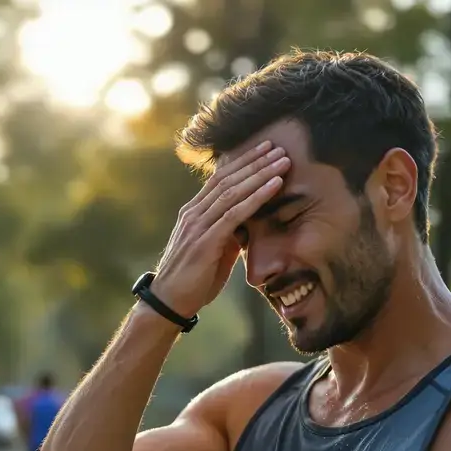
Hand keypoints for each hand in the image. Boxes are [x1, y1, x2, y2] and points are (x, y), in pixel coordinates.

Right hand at [150, 140, 290, 317]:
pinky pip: (235, 212)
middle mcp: (194, 213)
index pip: (220, 179)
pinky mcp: (205, 240)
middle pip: (228, 178)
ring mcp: (198, 225)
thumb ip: (228, 235)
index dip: (243, 162)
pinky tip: (275, 185)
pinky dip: (257, 196)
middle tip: (278, 146)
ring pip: (233, 190)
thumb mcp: (214, 253)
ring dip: (261, 173)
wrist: (168, 303)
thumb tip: (247, 226)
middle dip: (254, 161)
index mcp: (193, 213)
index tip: (264, 150)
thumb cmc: (192, 281)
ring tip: (283, 161)